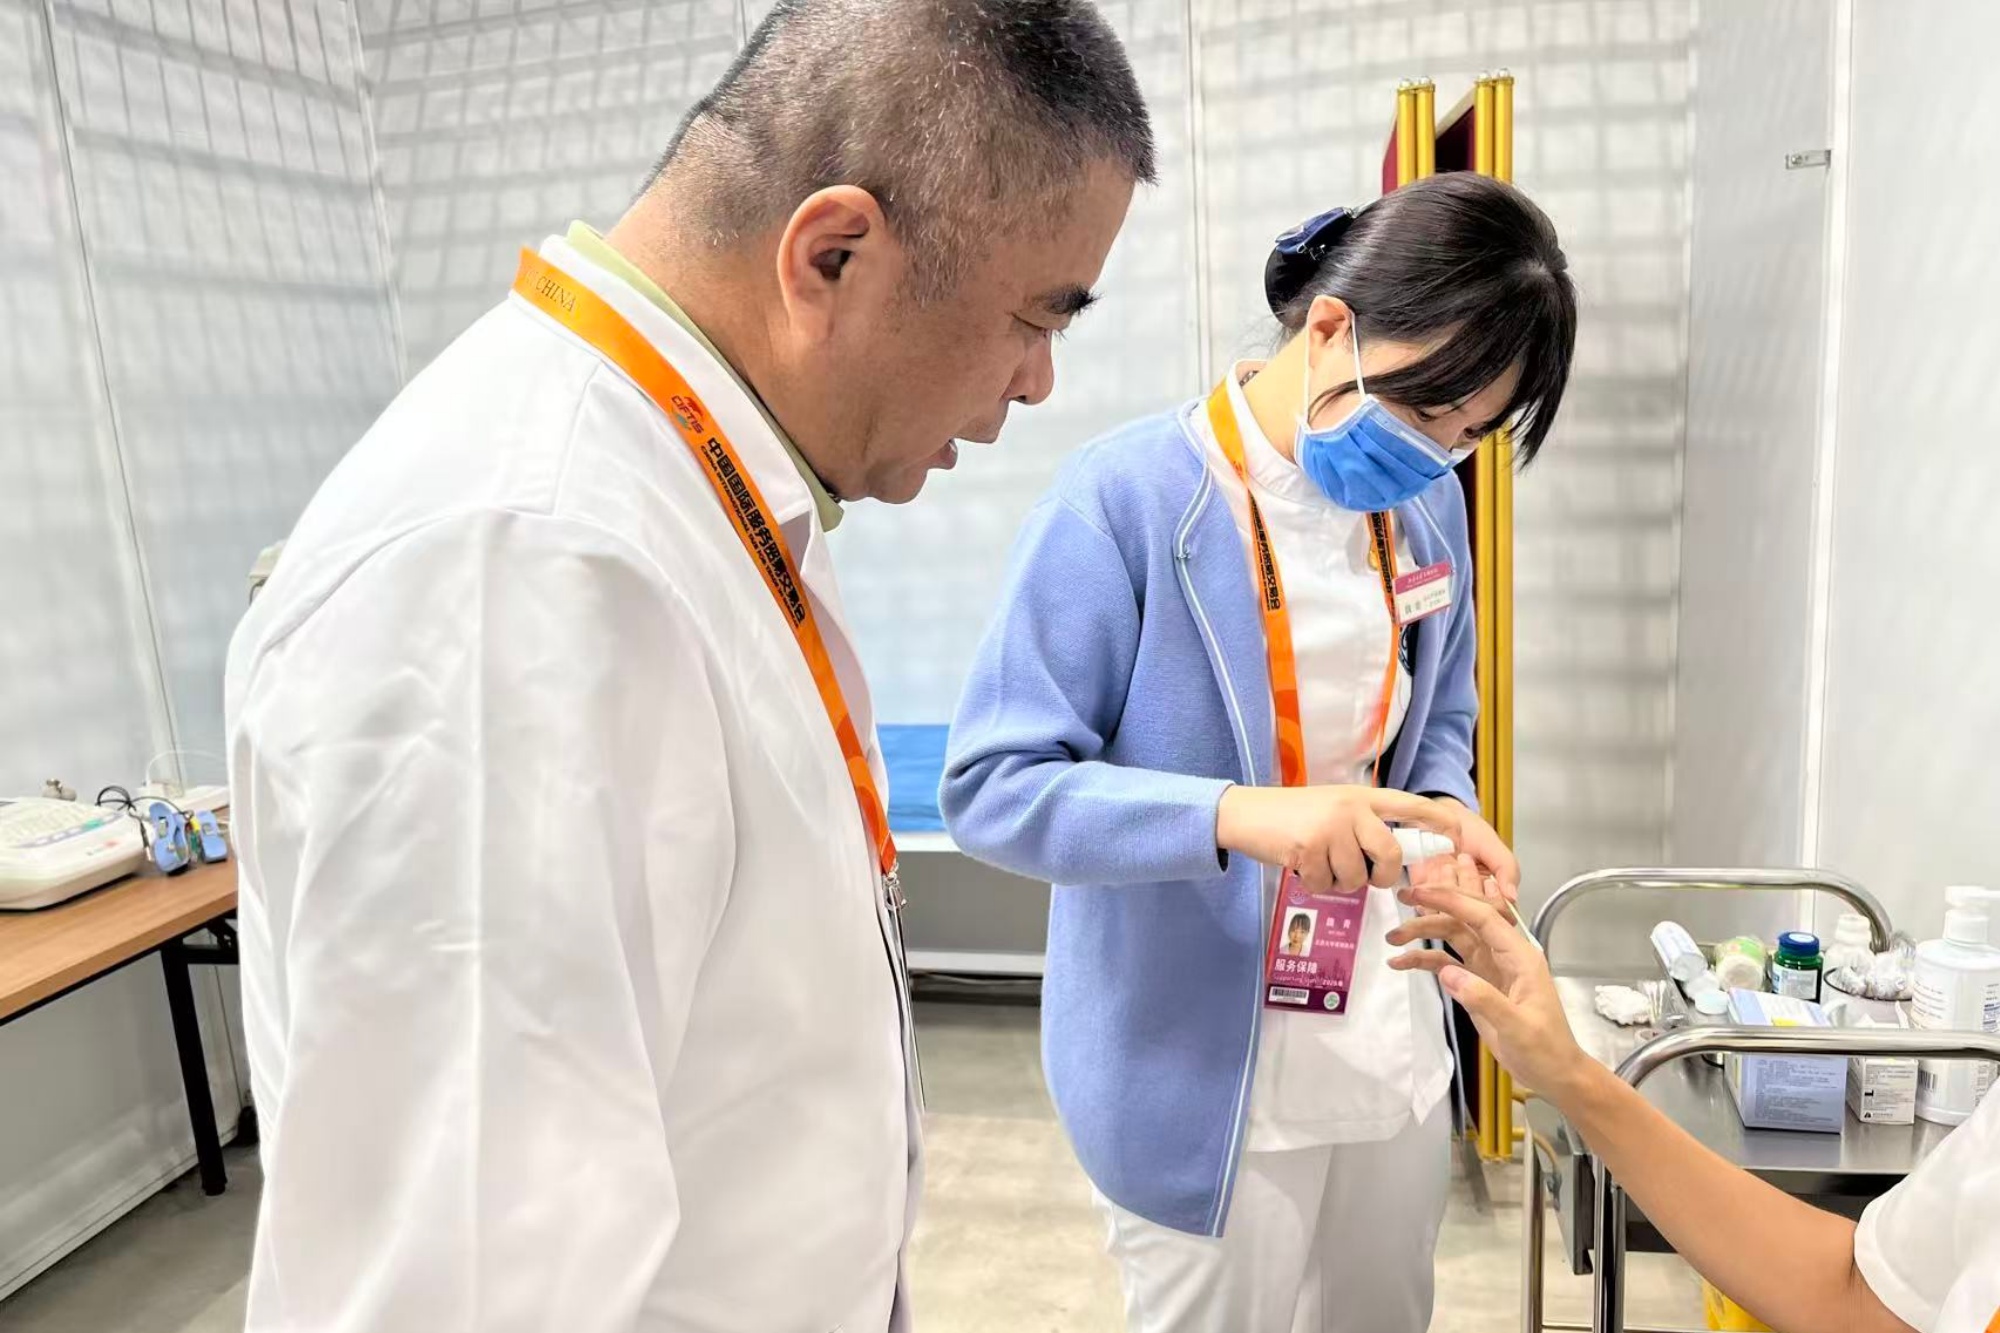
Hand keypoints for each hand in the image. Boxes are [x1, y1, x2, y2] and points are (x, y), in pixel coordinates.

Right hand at [1216, 785, 1515, 896]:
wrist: (1245, 813)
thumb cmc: (1292, 814)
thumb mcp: (1334, 808)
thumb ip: (1364, 825)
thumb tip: (1393, 861)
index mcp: (1362, 797)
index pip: (1411, 806)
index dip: (1440, 821)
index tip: (1462, 834)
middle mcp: (1351, 808)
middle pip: (1390, 856)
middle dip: (1381, 877)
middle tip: (1365, 877)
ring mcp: (1329, 828)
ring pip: (1356, 877)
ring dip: (1339, 881)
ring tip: (1318, 862)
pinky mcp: (1308, 849)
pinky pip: (1327, 885)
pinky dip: (1314, 884)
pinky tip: (1299, 866)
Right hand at [1384, 872, 1588, 1097]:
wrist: (1554, 1073)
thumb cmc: (1544, 1049)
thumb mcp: (1518, 1027)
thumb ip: (1483, 998)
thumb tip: (1447, 973)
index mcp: (1520, 956)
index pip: (1484, 916)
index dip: (1452, 900)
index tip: (1420, 892)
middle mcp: (1503, 954)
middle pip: (1465, 920)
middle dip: (1434, 907)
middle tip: (1401, 898)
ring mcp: (1489, 967)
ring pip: (1453, 937)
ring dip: (1424, 933)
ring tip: (1391, 937)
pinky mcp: (1477, 982)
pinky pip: (1448, 963)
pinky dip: (1425, 960)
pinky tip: (1402, 963)